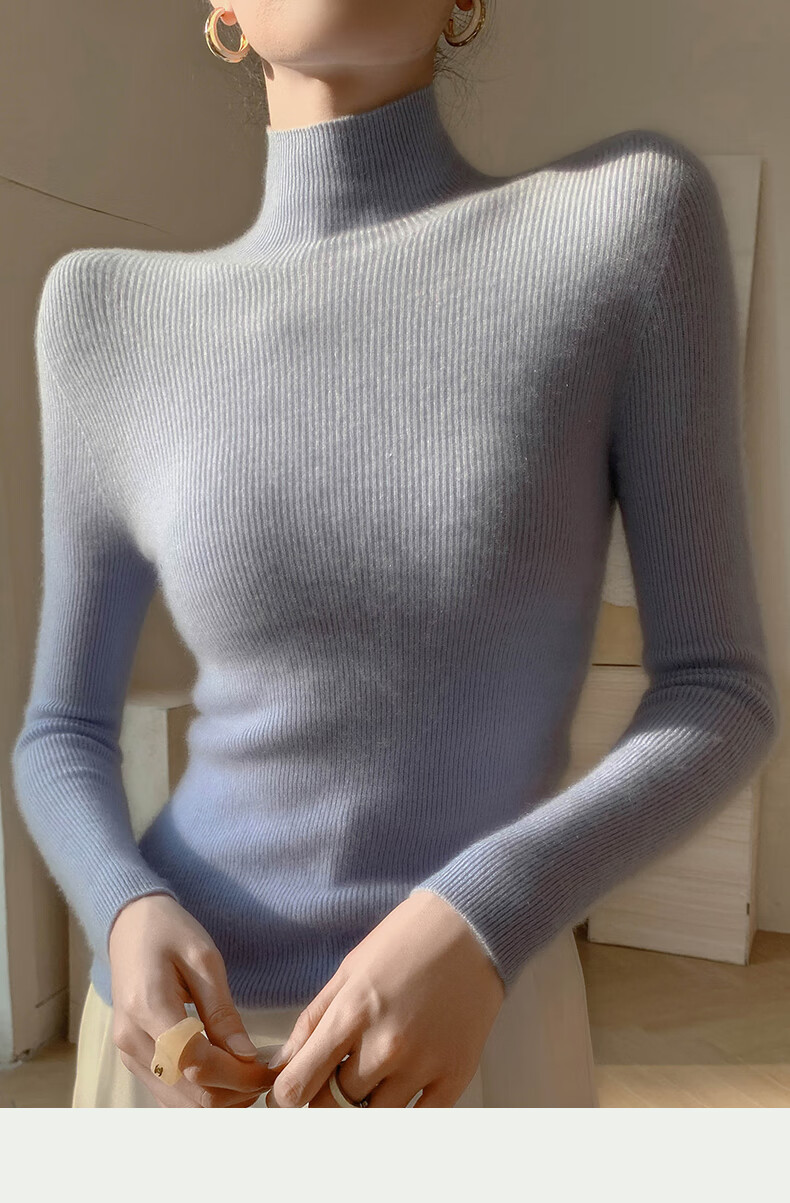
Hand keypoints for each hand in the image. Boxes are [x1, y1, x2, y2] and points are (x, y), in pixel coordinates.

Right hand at [108, 893, 283, 1106]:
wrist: (130, 925)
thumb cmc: (170, 932)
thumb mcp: (204, 959)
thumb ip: (223, 1012)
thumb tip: (247, 1057)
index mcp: (148, 1007)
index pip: (198, 1064)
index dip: (239, 1075)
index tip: (270, 1068)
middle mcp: (132, 1041)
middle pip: (190, 1092)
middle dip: (235, 1091)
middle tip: (266, 1073)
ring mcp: (128, 1054)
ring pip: (180, 1102)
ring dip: (220, 1097)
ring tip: (250, 1074)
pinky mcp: (133, 1059)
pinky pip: (169, 1093)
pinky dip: (200, 1093)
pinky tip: (225, 1076)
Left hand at [265, 889, 505, 1107]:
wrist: (471, 927)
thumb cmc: (407, 941)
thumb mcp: (348, 971)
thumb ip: (312, 1022)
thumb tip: (281, 1065)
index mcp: (351, 1014)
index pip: (297, 1088)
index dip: (285, 1098)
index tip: (289, 1095)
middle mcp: (385, 1046)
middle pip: (332, 1107)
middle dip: (325, 1096)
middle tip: (334, 1076)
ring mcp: (422, 1065)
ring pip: (373, 1117)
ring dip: (365, 1102)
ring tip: (372, 1072)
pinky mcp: (455, 1076)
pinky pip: (417, 1121)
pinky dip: (403, 1111)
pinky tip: (400, 1087)